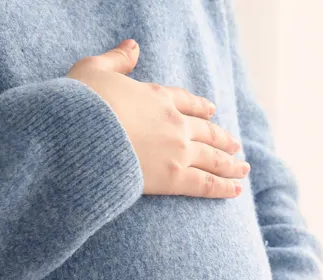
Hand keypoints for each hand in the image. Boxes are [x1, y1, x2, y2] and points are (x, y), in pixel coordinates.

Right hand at [68, 39, 248, 198]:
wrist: (80, 134)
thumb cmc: (82, 103)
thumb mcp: (94, 70)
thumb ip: (116, 59)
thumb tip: (133, 46)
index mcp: (156, 97)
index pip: (185, 101)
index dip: (200, 107)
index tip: (212, 111)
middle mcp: (173, 122)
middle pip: (205, 131)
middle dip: (221, 138)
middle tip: (235, 144)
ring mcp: (177, 150)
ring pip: (211, 157)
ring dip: (229, 163)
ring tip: (242, 169)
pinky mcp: (173, 177)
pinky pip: (205, 183)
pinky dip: (223, 187)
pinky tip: (236, 190)